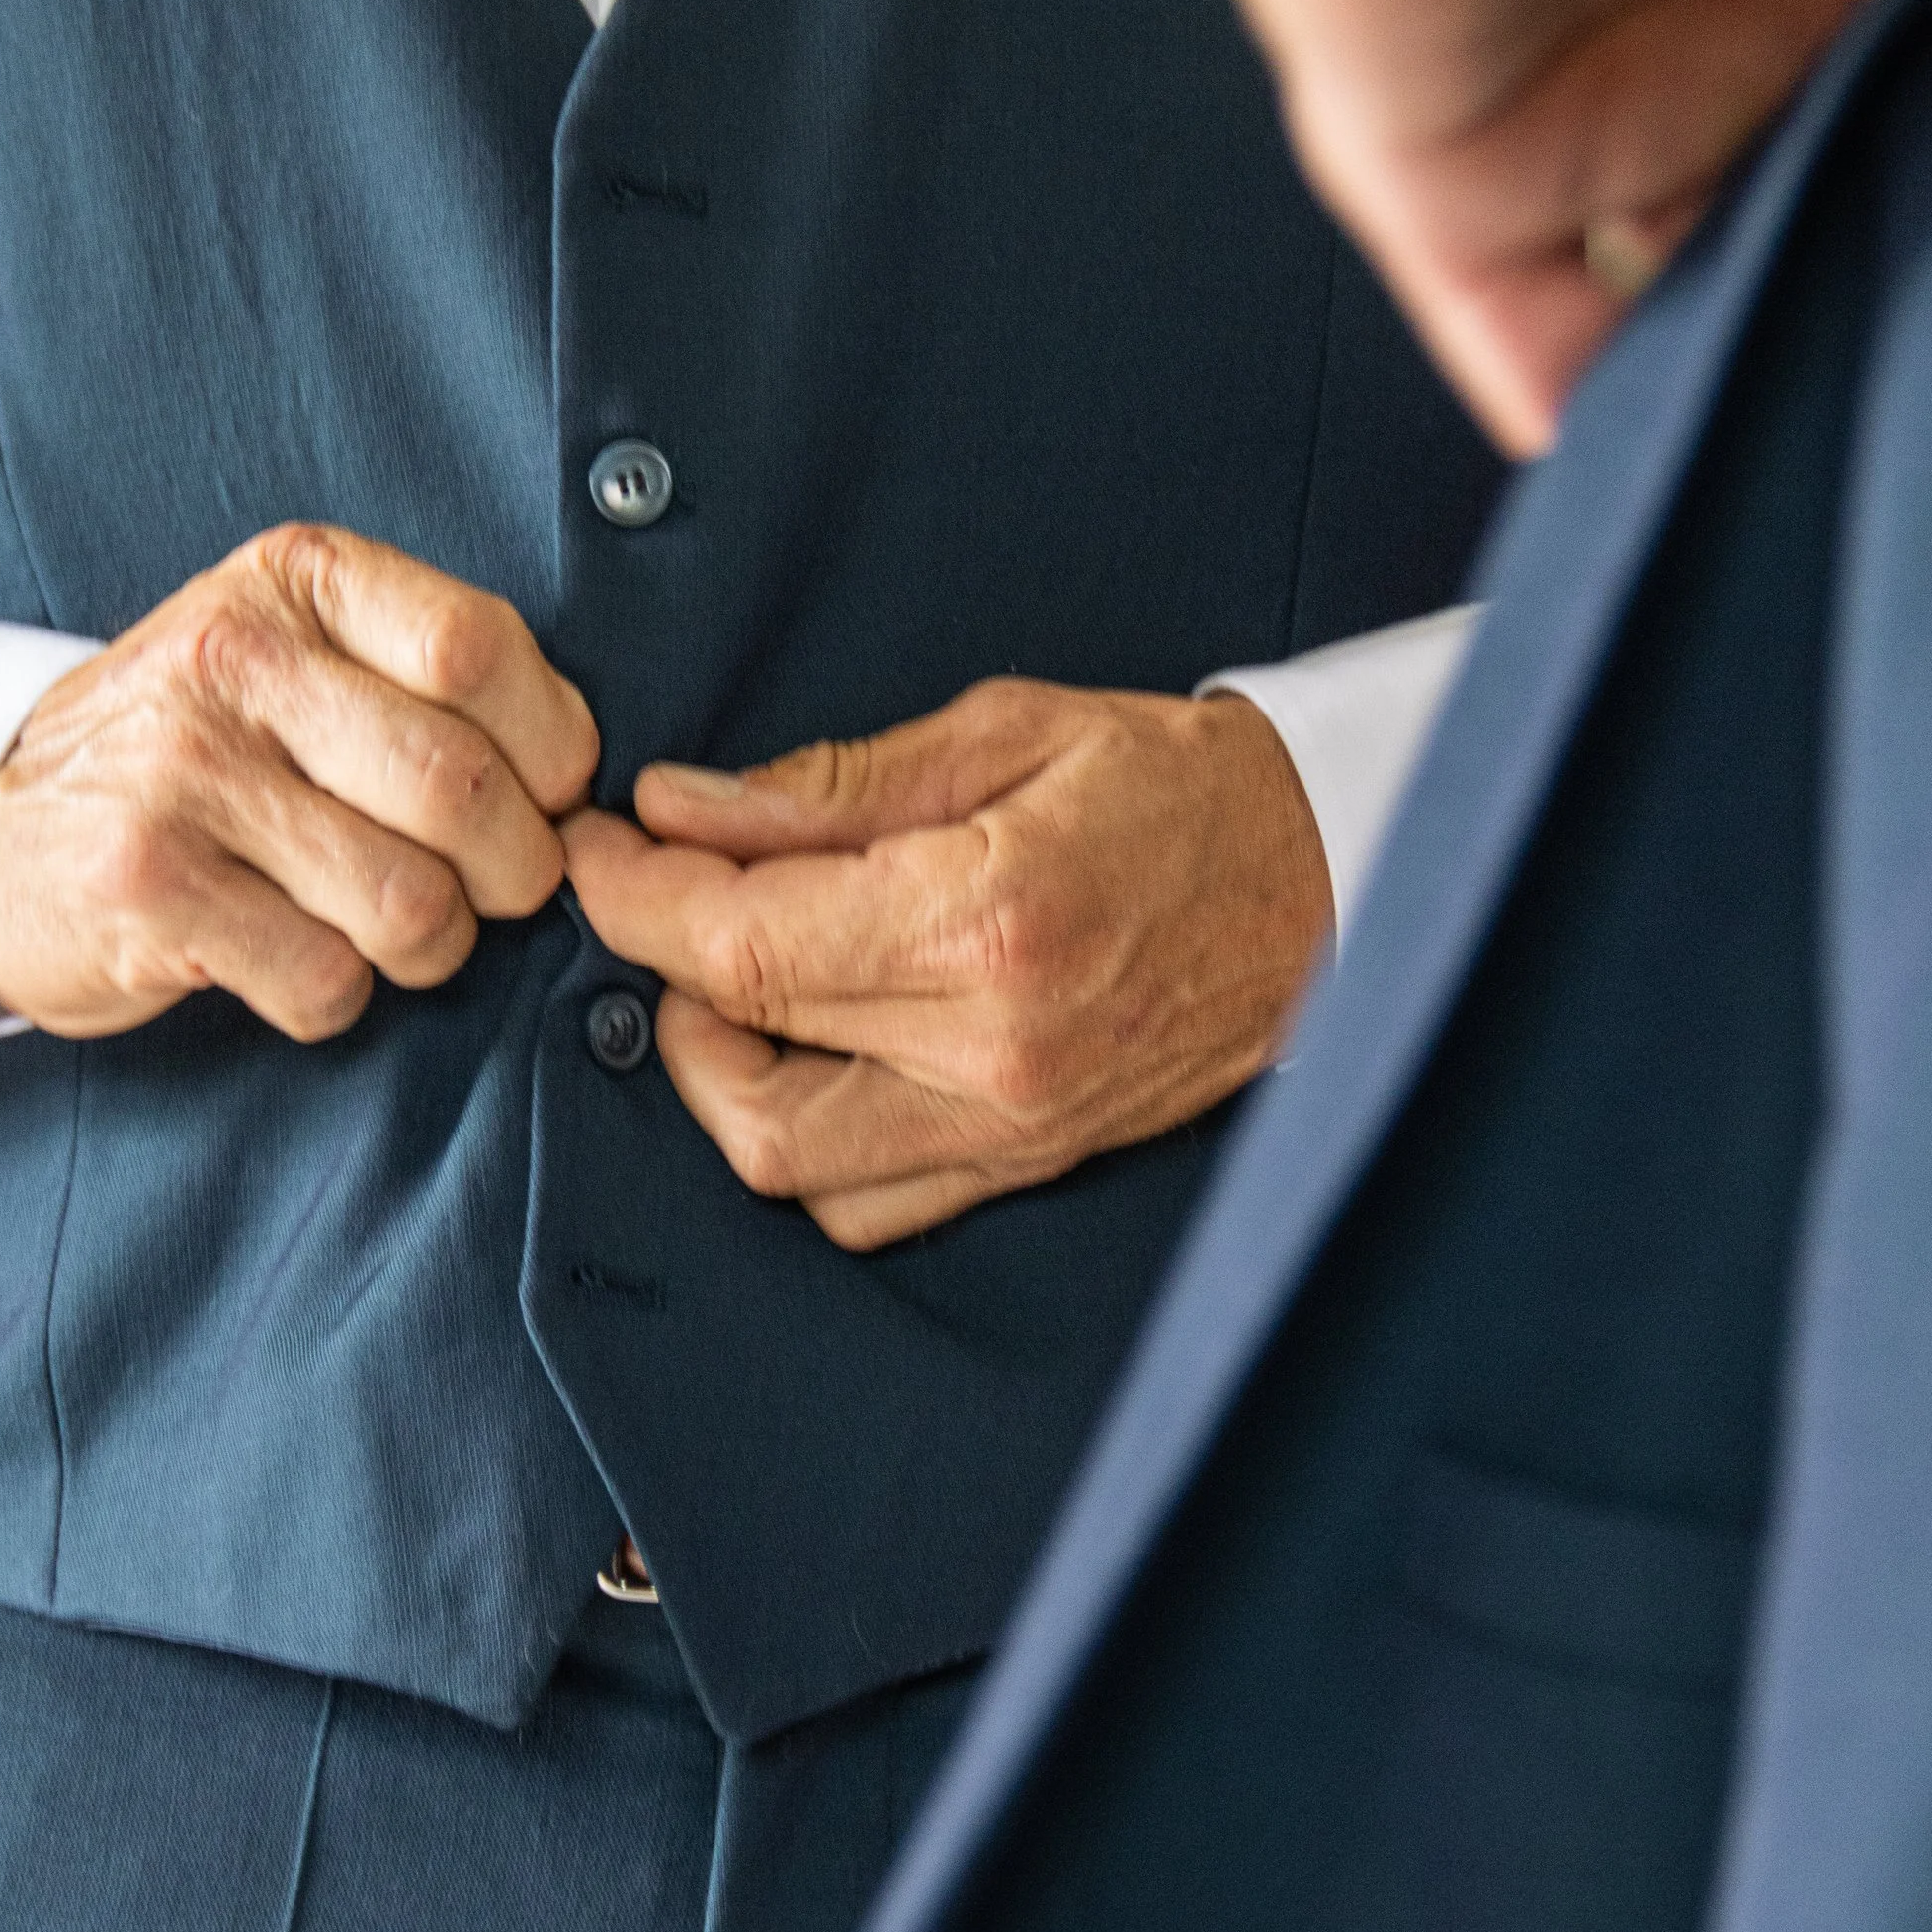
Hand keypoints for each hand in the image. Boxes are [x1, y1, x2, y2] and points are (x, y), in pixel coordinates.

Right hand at [0, 525, 597, 1040]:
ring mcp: (180, 776)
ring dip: (431, 946)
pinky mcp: (148, 891)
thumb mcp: (293, 651)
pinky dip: (338, 996)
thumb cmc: (192, 747)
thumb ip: (424, 674)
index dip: (551, 745)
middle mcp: (232, 661)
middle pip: (462, 786)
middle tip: (493, 889)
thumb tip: (581, 773)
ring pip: (409, 901)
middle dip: (514, 870)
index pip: (478, 649)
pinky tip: (293, 955)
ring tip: (390, 926)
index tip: (546, 792)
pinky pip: (327, 982)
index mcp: (293, 580)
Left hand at [561, 682, 1330, 1250]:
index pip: (742, 943)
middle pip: (742, 1062)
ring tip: (736, 977)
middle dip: (664, 975)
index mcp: (988, 919)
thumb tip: (681, 809)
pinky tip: (804, 1048)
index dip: (635, 898)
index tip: (599, 849)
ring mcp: (1013, 1125)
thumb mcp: (1006, 731)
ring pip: (788, 1161)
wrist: (1333, 878)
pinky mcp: (1029, 1161)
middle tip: (664, 897)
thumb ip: (831, 786)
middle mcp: (994, 1047)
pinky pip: (867, 1200)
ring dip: (722, 1075)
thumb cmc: (1178, 789)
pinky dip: (801, 1138)